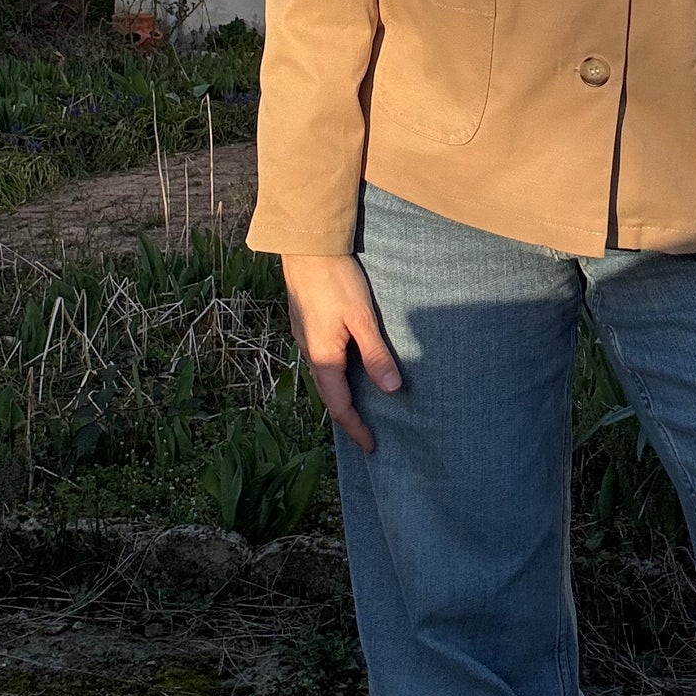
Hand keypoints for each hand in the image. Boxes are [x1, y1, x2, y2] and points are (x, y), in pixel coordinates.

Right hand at [281, 252, 400, 454]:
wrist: (306, 248)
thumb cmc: (336, 281)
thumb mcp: (362, 318)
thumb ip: (375, 354)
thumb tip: (391, 390)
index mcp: (323, 358)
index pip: (339, 406)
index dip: (356, 428)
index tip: (372, 446)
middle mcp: (309, 353)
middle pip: (329, 395)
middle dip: (348, 416)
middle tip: (368, 433)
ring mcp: (305, 338)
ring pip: (324, 377)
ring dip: (341, 395)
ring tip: (362, 404)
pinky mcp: (306, 324)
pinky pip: (322, 360)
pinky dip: (336, 374)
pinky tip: (349, 367)